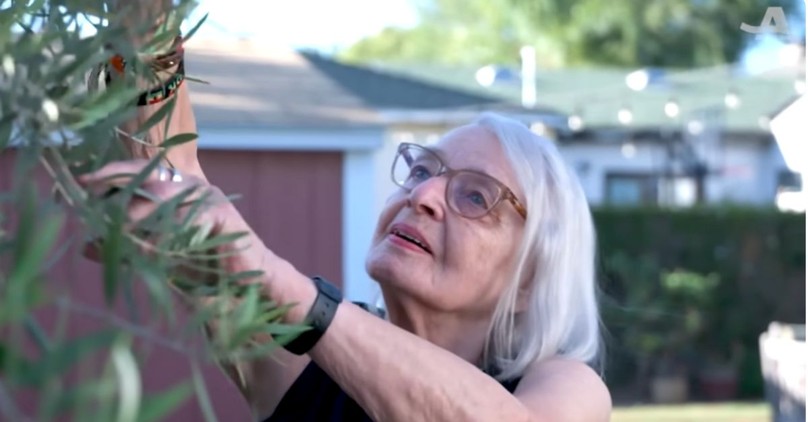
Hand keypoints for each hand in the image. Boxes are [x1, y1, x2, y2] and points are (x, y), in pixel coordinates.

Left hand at [77, 159, 267, 283]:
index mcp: (178, 189)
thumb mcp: (159, 256)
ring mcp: (209, 196)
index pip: (140, 171)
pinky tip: (157, 253)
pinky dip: (168, 237)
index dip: (112, 174)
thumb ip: (127, 248)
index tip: (84, 182)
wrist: (248, 282)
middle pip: (149, 178)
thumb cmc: (205, 266)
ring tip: (124, 239)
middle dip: (121, 195)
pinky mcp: (222, 213)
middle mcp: (193, 186)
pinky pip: (186, 219)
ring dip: (140, 220)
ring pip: (164, 197)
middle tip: (99, 217)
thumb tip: (87, 246)